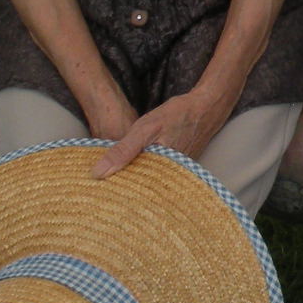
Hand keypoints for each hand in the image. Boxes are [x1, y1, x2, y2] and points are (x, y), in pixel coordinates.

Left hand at [92, 85, 237, 179]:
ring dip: (133, 183)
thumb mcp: (145, 128)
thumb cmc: (177, 115)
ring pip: (148, 184)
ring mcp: (176, 176)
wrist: (207, 108)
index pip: (130, 191)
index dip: (112, 192)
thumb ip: (123, 150)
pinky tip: (133, 172)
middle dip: (122, 191)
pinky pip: (158, 178)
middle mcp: (169, 179)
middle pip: (139, 191)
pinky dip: (145, 175)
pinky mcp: (178, 170)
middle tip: (100, 193)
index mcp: (160, 172)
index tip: (95, 193)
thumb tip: (98, 173)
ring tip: (112, 187)